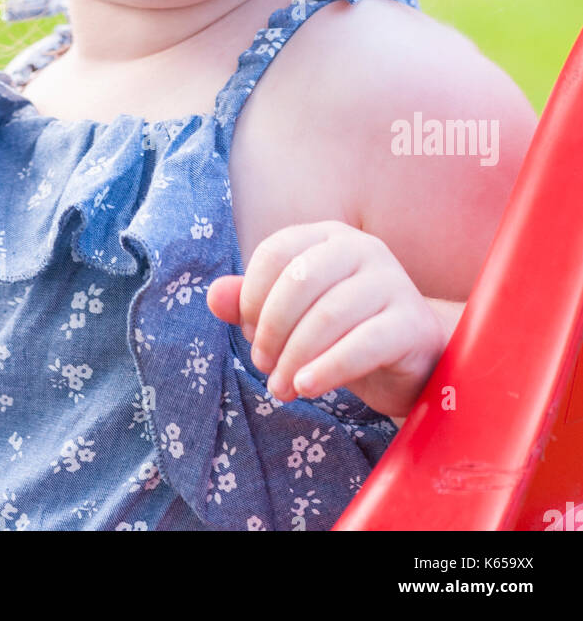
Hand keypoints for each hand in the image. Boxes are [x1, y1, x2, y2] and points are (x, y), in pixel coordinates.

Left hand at [206, 221, 445, 418]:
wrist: (412, 360)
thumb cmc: (344, 330)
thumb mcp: (294, 316)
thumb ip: (252, 303)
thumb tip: (212, 296)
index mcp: (327, 237)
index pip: (275, 252)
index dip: (252, 295)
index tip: (248, 333)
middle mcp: (361, 249)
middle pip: (300, 280)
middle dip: (271, 328)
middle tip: (262, 366)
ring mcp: (392, 282)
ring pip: (330, 314)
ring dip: (295, 357)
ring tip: (281, 388)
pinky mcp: (412, 323)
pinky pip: (365, 344)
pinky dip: (329, 369)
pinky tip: (307, 387)